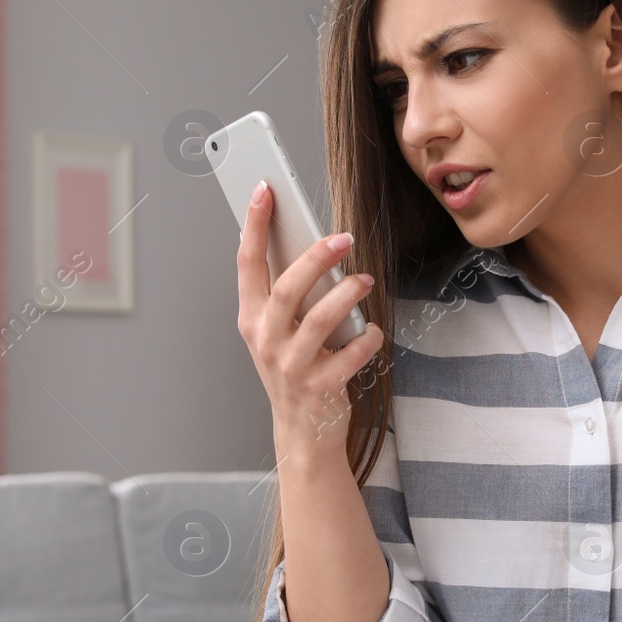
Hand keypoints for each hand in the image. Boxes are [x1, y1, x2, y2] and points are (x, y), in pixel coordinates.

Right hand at [237, 180, 384, 450]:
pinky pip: (350, 354)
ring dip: (348, 294)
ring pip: (319, 320)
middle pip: (287, 289)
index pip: (248, 264)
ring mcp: (291, 366)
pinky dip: (367, 339)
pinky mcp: (320, 387)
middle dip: (316, 258)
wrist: (303, 432)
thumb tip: (308, 243)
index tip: (265, 190)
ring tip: (364, 281)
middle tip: (344, 238)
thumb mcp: (279, 332)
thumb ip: (287, 294)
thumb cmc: (295, 370)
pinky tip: (373, 333)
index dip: (255, 225)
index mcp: (251, 319)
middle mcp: (265, 340)